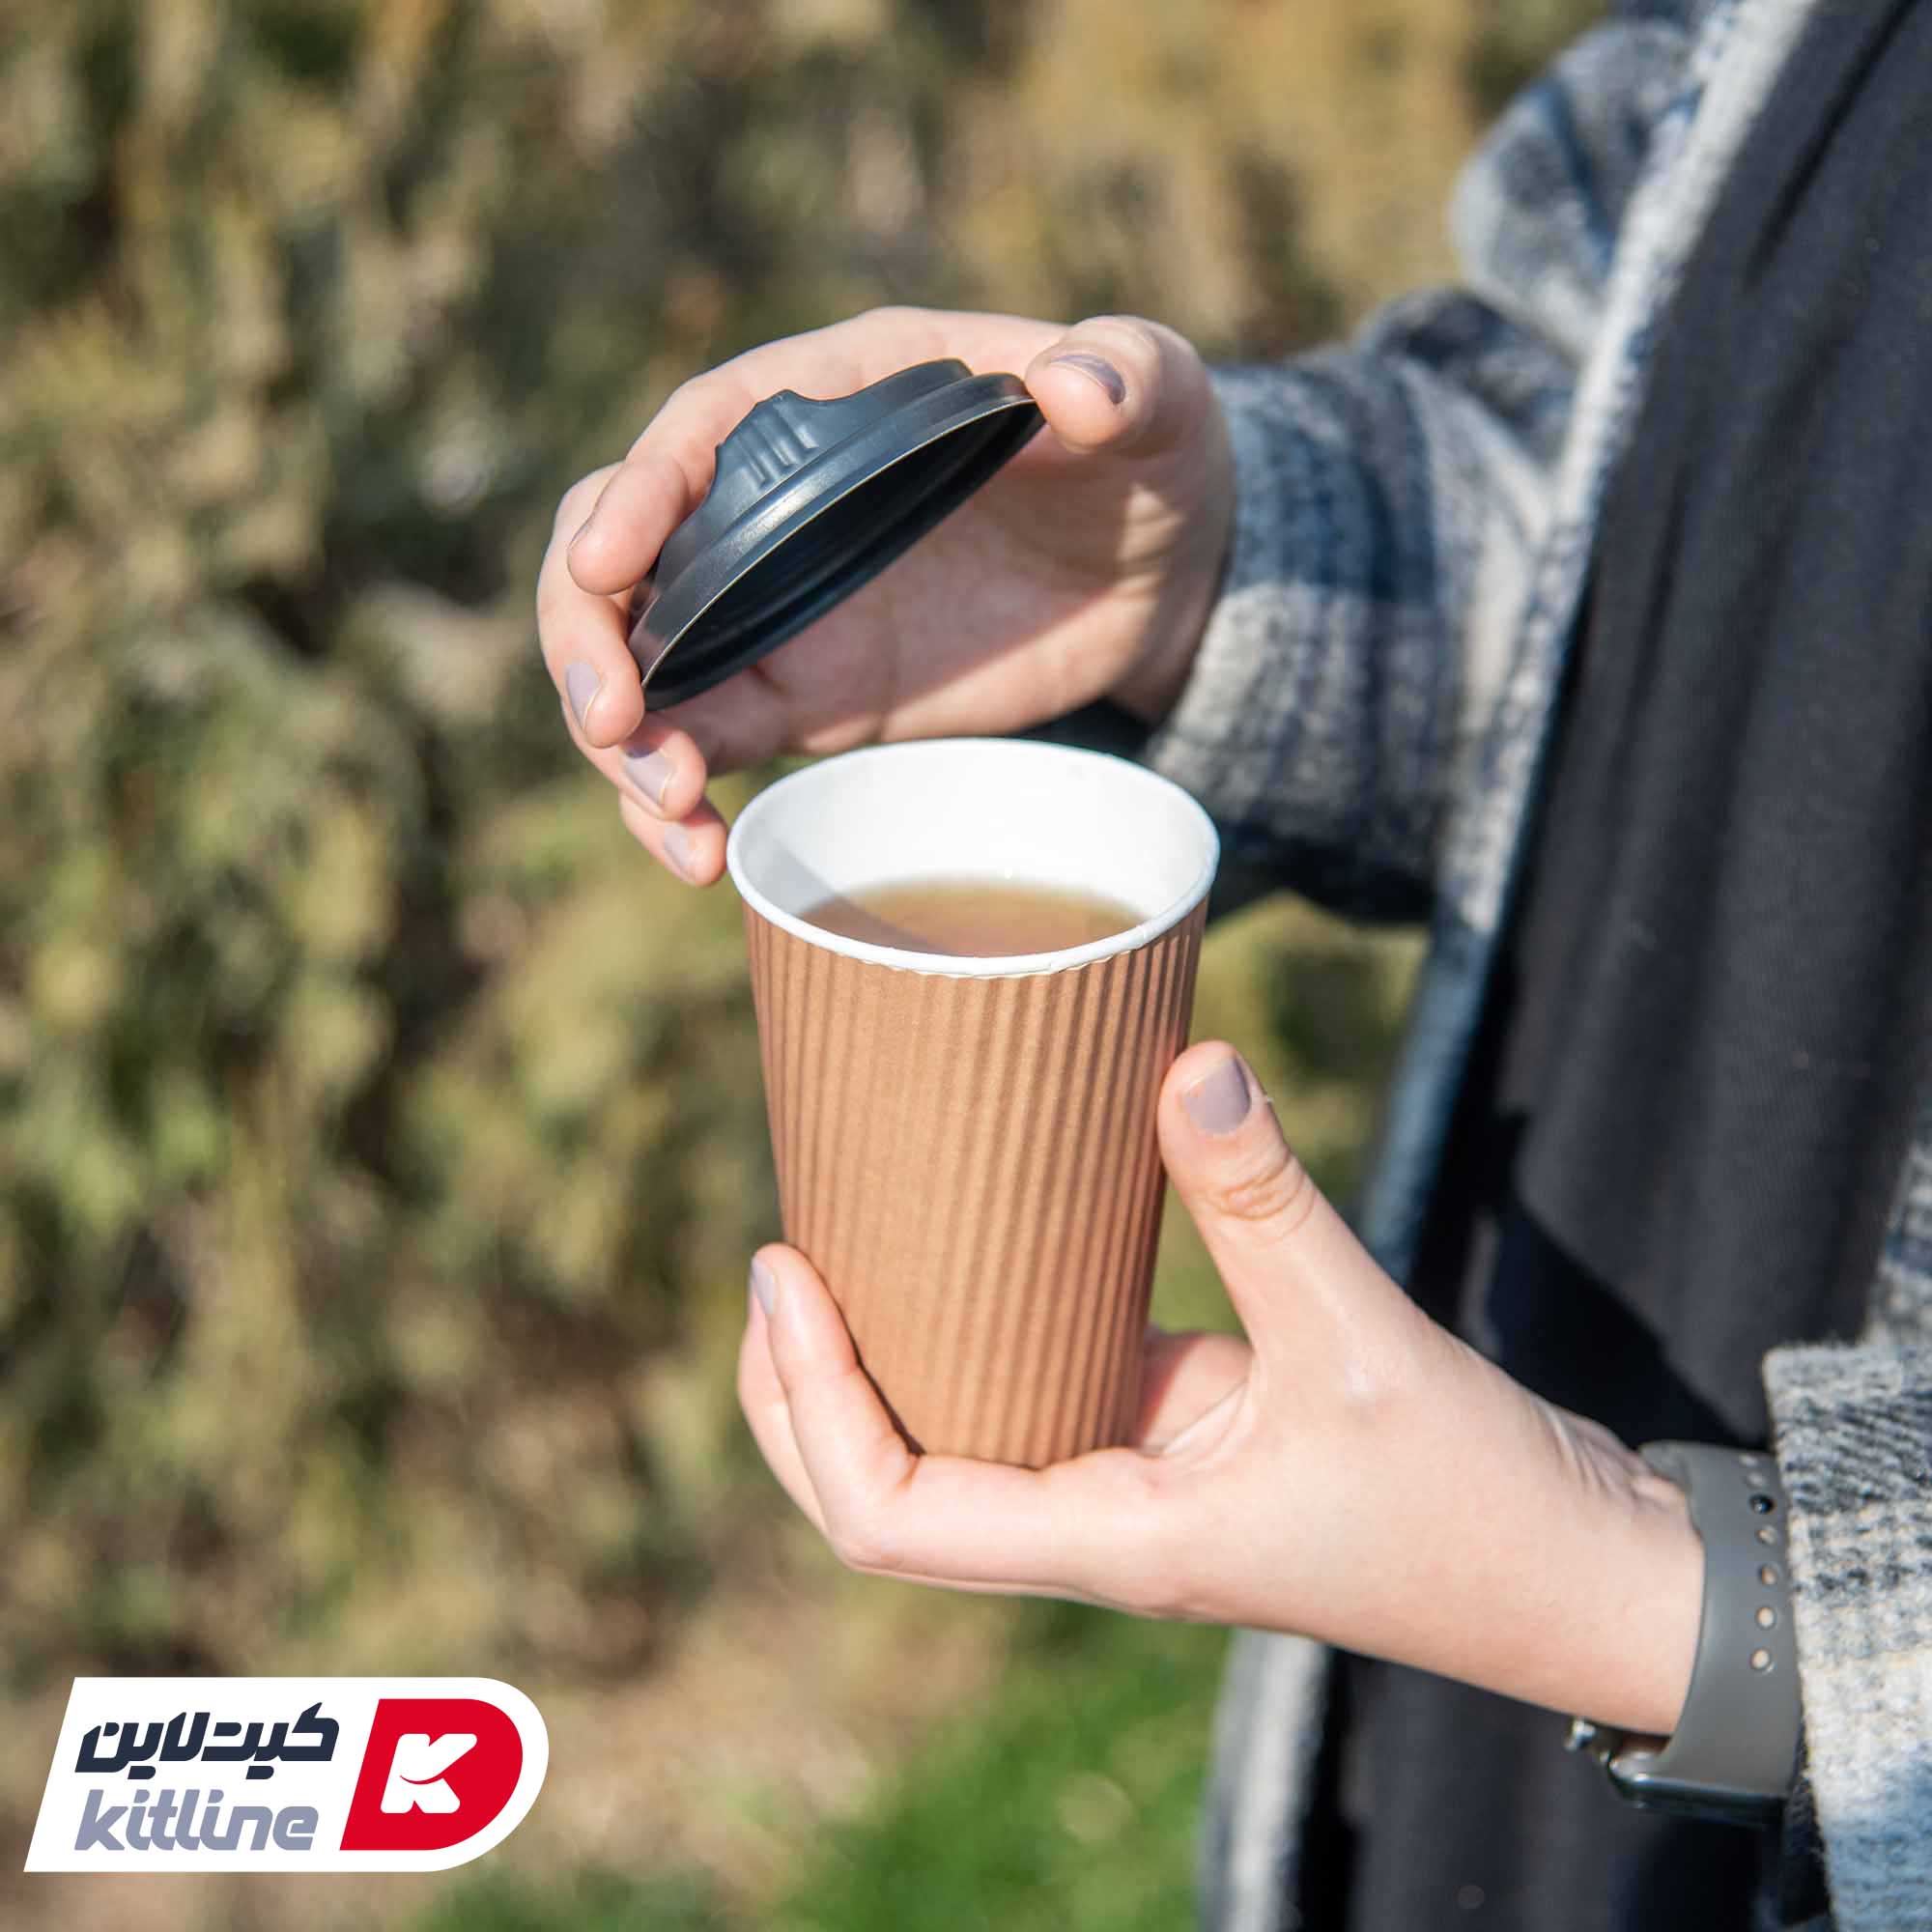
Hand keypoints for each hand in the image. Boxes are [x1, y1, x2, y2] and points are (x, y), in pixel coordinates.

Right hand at [536, 307, 1231, 884]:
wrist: (1158, 576)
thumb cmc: (1149, 454)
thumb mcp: (1160, 401)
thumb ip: (1129, 375)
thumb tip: (1079, 384)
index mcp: (839, 399)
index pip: (704, 428)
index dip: (641, 489)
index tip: (608, 560)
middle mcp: (775, 500)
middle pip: (621, 551)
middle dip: (586, 633)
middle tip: (613, 720)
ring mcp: (777, 605)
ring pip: (642, 661)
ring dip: (621, 739)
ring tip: (675, 818)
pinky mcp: (801, 695)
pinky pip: (700, 740)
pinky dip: (676, 797)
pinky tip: (702, 857)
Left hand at [737, 1042, 1704, 1735]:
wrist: (1575, 1576)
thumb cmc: (1476, 1500)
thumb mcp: (1364, 1340)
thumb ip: (1266, 1199)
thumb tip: (1188, 1057)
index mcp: (1110, 1537)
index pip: (890, 1517)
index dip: (810, 1404)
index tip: (784, 1273)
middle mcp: (1096, 1524)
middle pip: (881, 1501)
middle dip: (800, 1398)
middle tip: (775, 1260)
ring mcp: (1130, 1485)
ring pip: (950, 1447)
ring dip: (877, 1367)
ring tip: (837, 1243)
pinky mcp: (1177, 1438)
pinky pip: (1040, 1388)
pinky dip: (982, 1329)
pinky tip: (977, 1238)